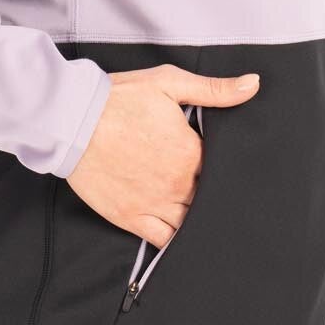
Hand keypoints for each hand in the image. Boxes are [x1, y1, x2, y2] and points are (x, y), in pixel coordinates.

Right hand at [65, 65, 261, 246]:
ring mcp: (155, 205)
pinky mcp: (131, 218)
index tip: (214, 163)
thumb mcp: (169, 83)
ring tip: (200, 214)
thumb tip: (253, 84)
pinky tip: (181, 236)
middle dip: (211, 194)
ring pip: (191, 223)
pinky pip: (164, 241)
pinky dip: (176, 240)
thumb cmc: (119, 99)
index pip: (221, 169)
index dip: (220, 167)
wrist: (71, 121)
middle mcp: (178, 185)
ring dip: (197, 218)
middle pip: (208, 198)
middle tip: (208, 188)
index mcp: (191, 153)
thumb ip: (214, 89)